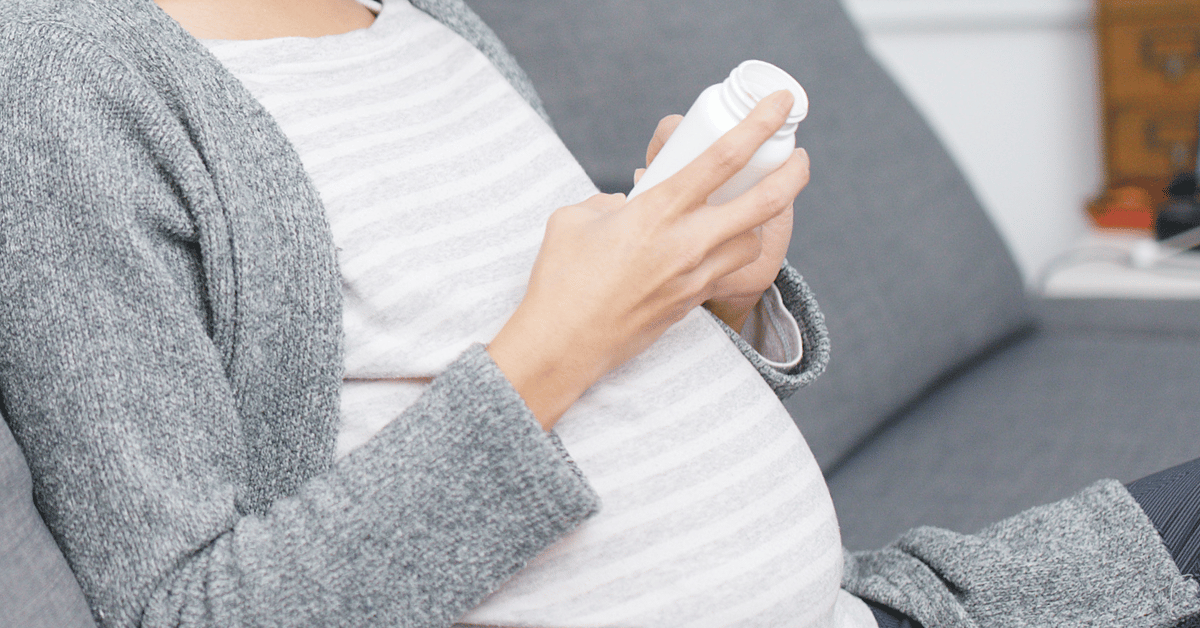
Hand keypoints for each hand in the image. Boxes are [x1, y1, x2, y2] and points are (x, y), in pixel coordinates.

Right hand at [488, 91, 808, 428]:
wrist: (562, 347)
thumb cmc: (560, 280)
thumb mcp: (576, 219)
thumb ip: (609, 202)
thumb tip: (627, 203)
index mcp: (657, 211)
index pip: (722, 159)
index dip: (758, 126)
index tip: (779, 105)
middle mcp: (685, 243)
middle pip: (763, 204)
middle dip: (793, 176)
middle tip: (800, 158)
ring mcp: (693, 278)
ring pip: (750, 244)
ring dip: (756, 223)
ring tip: (746, 211)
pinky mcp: (689, 304)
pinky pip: (724, 272)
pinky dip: (725, 254)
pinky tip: (707, 247)